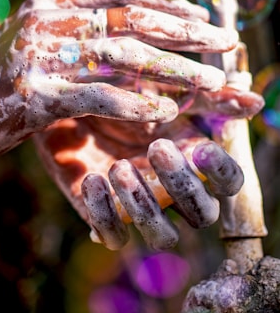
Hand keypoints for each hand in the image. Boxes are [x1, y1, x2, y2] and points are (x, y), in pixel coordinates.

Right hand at [0, 0, 238, 159]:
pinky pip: (99, 96)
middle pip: (132, 21)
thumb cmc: (10, 73)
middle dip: (186, 33)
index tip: (205, 19)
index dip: (170, 5)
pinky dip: (136, 103)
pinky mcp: (36, 96)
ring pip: (123, 57)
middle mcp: (47, 20)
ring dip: (174, 70)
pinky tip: (166, 112)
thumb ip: (84, 20)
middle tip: (227, 43)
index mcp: (53, 1)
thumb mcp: (45, 36)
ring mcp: (40, 56)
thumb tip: (138, 8)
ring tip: (211, 81)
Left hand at [33, 83, 262, 250]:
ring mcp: (140, 206)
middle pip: (203, 215)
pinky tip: (92, 179)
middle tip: (158, 147)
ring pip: (164, 236)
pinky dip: (104, 215)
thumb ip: (206, 98)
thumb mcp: (162, 89)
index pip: (229, 183)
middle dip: (185, 187)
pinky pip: (113, 237)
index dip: (222, 173)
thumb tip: (257, 101)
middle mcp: (172, 189)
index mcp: (191, 160)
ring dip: (145, 205)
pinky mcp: (104, 215)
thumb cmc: (121, 95)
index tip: (202, 147)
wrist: (69, 105)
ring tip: (120, 166)